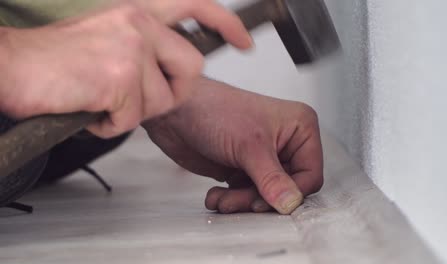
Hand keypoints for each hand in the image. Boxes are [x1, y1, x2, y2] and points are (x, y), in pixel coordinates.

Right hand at [0, 0, 251, 137]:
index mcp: (138, 13)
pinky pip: (132, 119)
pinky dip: (109, 124)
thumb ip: (145, 50)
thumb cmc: (56, 61)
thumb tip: (170, 75)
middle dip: (171, 93)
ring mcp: (131, 49)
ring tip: (100, 99)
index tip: (244, 41)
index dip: (225, 23)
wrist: (11, 67)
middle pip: (192, 70)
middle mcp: (139, 24)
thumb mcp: (108, 40)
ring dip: (132, 111)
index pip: (196, 6)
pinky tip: (89, 108)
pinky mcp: (119, 77)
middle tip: (139, 100)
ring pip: (162, 100)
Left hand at [144, 78, 322, 214]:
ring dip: (241, 201)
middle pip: (286, 188)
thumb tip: (290, 202)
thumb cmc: (214, 109)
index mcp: (299, 128)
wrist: (176, 111)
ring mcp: (263, 156)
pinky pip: (246, 194)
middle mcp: (284, 142)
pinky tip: (216, 195)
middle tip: (237, 201)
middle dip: (259, 199)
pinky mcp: (243, 167)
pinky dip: (231, 199)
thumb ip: (271, 179)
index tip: (267, 201)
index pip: (309, 175)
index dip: (290, 192)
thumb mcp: (249, 146)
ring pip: (265, 195)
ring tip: (222, 199)